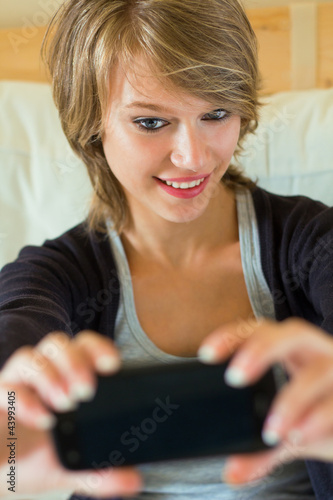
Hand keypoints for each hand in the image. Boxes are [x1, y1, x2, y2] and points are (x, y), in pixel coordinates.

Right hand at [0, 330, 141, 497]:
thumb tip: (133, 481)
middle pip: (57, 344)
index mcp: (65, 378)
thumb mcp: (72, 468)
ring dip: (49, 376)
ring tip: (64, 403)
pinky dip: (23, 400)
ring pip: (29, 357)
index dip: (98, 348)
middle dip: (74, 362)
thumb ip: (101, 472)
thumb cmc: (37, 458)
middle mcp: (40, 374)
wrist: (0, 477)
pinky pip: (4, 387)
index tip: (113, 366)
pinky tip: (41, 419)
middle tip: (86, 390)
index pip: (83, 347)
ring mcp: (16, 384)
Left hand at [198, 318, 332, 484]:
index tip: (206, 354)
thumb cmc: (318, 414)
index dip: (233, 336)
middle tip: (235, 377)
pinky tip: (299, 434)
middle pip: (290, 334)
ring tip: (271, 430)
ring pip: (318, 371)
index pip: (259, 330)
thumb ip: (260, 444)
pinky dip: (316, 420)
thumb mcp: (286, 423)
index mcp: (292, 349)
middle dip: (261, 350)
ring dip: (291, 400)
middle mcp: (316, 352)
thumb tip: (232, 472)